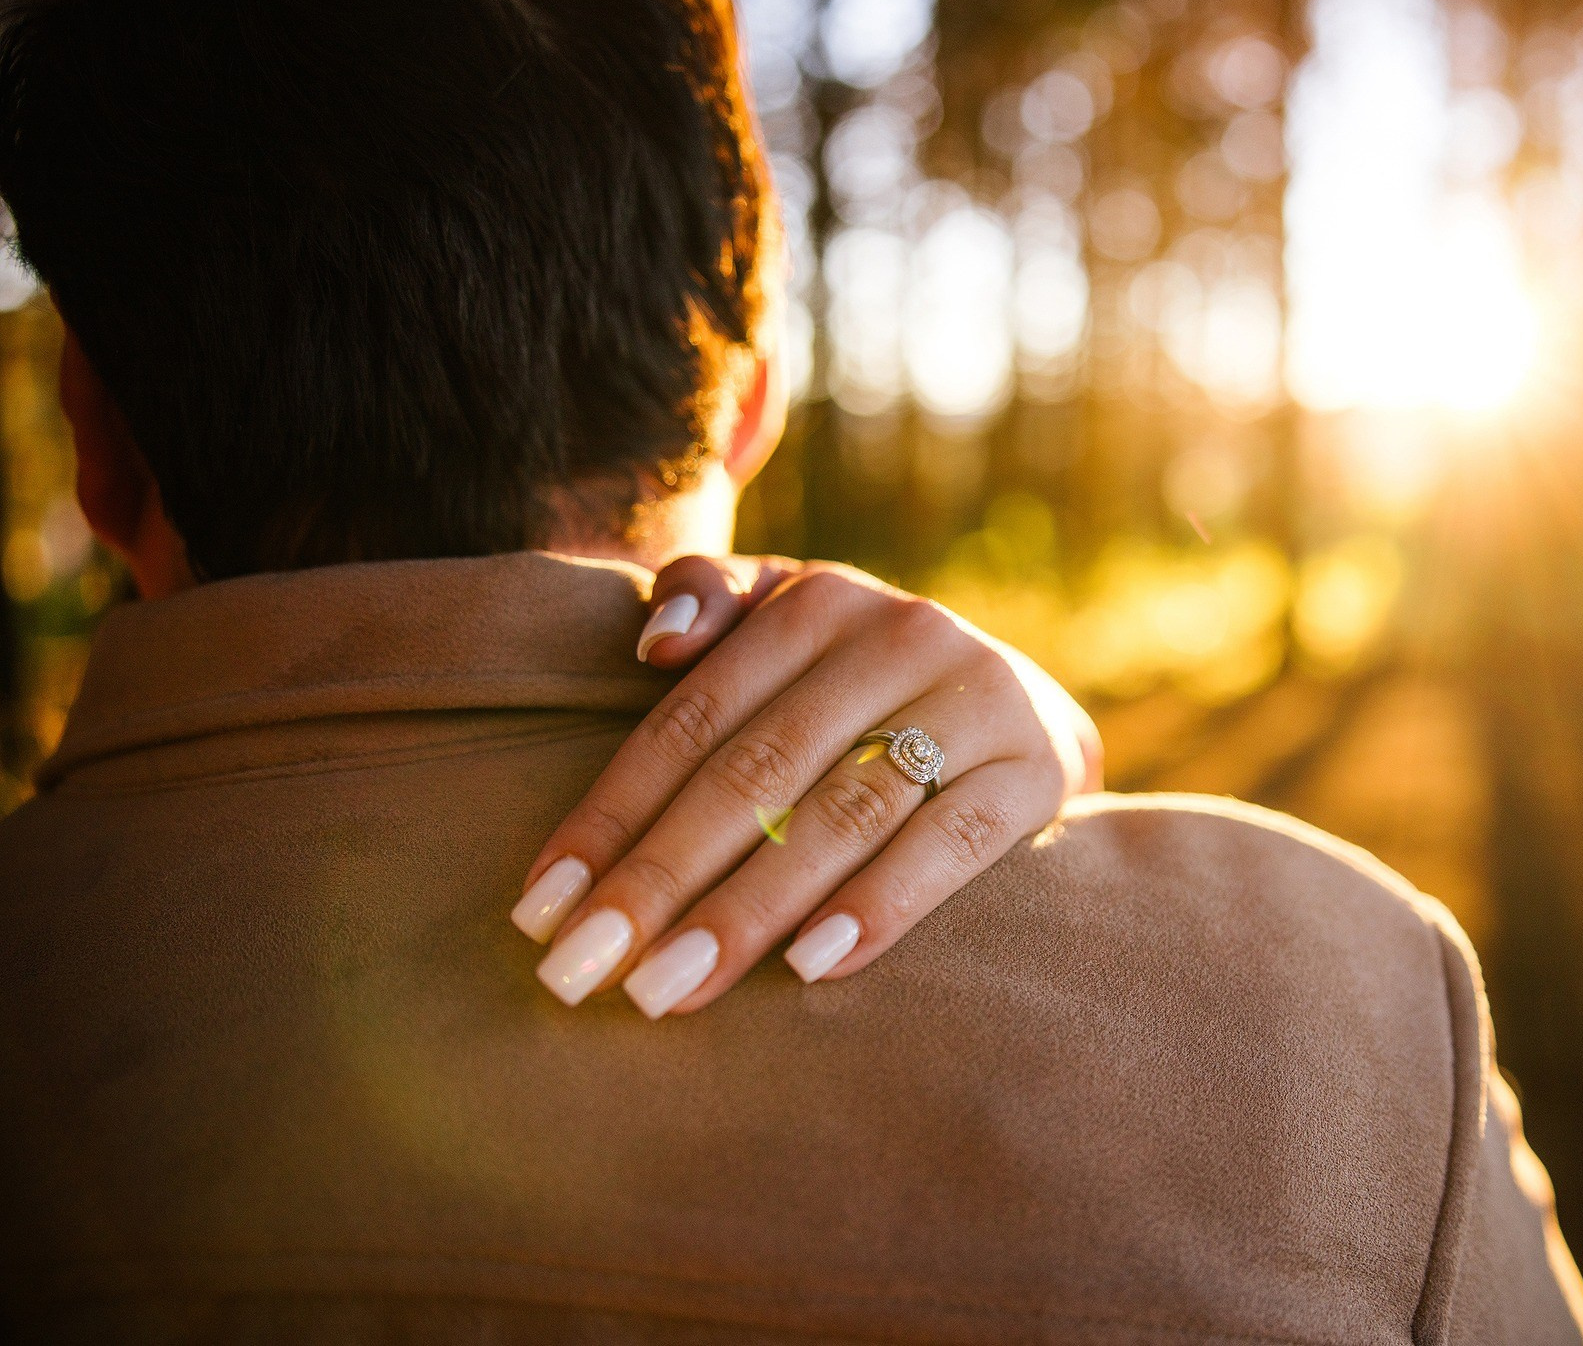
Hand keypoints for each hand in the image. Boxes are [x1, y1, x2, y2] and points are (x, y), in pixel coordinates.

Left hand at [510, 555, 1102, 1016]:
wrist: (1033, 709)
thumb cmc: (869, 680)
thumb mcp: (795, 616)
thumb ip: (714, 600)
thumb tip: (652, 643)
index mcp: (818, 602)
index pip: (692, 721)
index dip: (610, 815)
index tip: (539, 909)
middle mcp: (897, 637)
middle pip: (755, 772)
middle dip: (660, 879)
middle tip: (584, 972)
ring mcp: (975, 700)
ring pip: (841, 815)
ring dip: (748, 910)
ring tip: (669, 988)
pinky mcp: (1036, 768)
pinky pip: (950, 846)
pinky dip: (879, 906)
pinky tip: (809, 971)